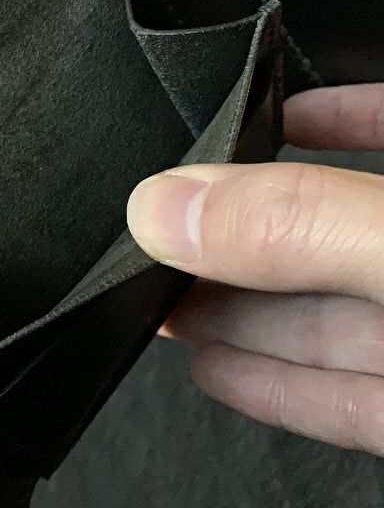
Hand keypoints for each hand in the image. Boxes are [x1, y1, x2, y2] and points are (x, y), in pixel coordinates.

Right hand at [127, 83, 383, 455]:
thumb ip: (298, 224)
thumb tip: (169, 209)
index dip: (325, 111)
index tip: (255, 115)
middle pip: (329, 233)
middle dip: (241, 233)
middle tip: (159, 238)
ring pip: (330, 319)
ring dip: (241, 313)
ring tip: (166, 306)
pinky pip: (348, 397)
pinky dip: (279, 386)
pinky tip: (221, 370)